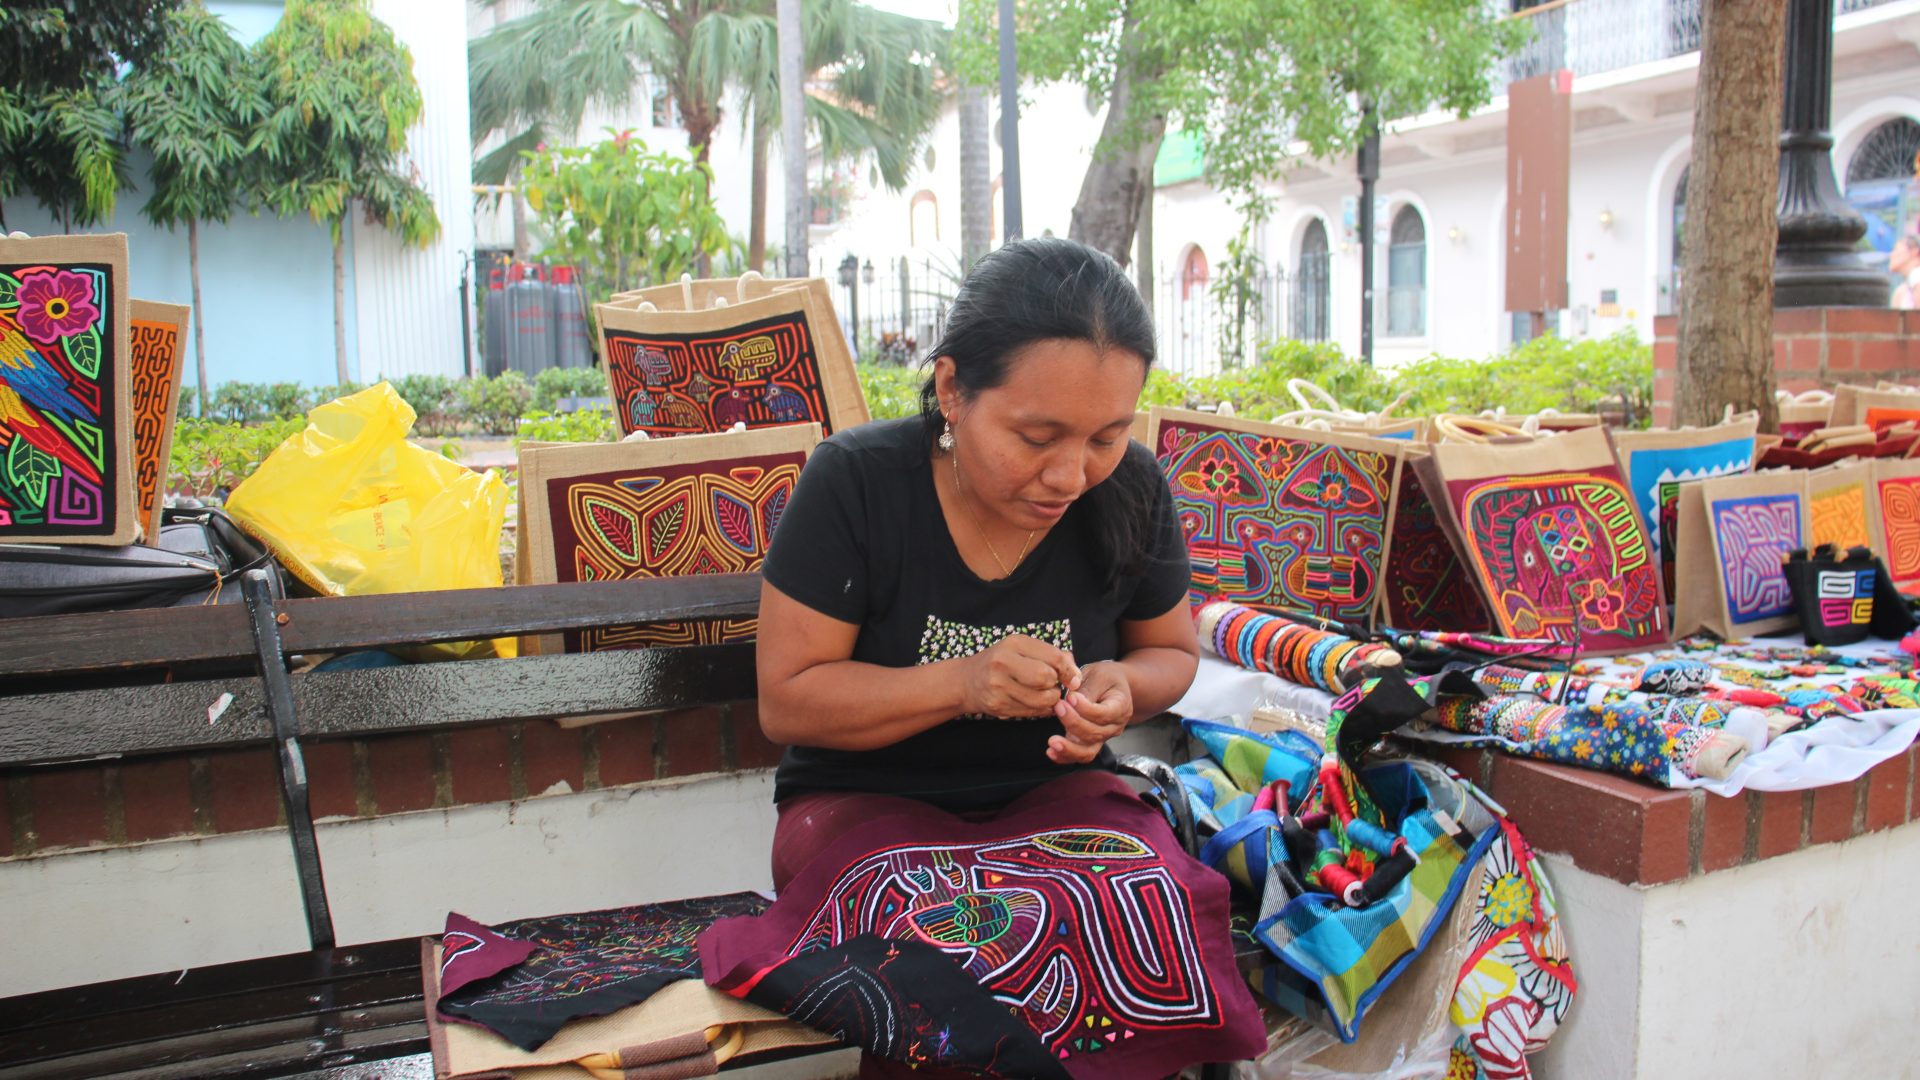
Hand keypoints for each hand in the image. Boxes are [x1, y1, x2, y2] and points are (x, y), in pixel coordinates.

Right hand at [960, 634, 1081, 718]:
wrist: (968, 681)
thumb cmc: (1003, 662)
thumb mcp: (1024, 649)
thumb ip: (1053, 656)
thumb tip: (1076, 676)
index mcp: (1014, 643)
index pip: (1053, 657)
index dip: (1068, 670)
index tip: (1073, 678)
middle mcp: (1003, 662)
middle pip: (1046, 678)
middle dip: (1055, 685)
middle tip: (1052, 685)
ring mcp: (998, 685)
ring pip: (1041, 699)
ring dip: (1050, 700)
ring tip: (1045, 694)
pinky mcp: (998, 706)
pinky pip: (1031, 713)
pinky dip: (1040, 710)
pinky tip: (1035, 702)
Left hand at [1048, 660, 1131, 764]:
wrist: (1112, 686)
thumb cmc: (1105, 678)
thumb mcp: (1099, 675)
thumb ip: (1087, 689)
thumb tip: (1072, 701)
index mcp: (1121, 707)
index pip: (1104, 714)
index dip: (1086, 708)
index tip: (1071, 697)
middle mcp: (1114, 726)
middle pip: (1095, 733)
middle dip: (1073, 722)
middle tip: (1058, 707)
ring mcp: (1103, 738)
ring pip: (1088, 750)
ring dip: (1069, 748)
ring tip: (1053, 742)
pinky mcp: (1091, 743)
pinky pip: (1080, 755)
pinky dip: (1065, 756)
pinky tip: (1052, 752)